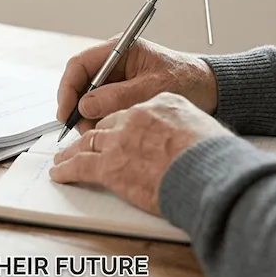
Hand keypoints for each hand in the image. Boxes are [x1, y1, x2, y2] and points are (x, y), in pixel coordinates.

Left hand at [49, 93, 229, 214]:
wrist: (211, 173)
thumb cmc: (214, 156)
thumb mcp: (201, 125)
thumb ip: (180, 125)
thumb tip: (178, 139)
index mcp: (159, 103)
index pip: (129, 111)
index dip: (117, 124)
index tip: (112, 132)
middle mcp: (135, 117)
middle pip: (105, 124)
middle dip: (91, 134)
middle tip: (80, 144)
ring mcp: (120, 140)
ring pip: (87, 142)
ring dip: (73, 151)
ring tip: (63, 159)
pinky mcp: (109, 165)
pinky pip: (80, 164)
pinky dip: (67, 168)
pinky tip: (60, 172)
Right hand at [57, 38, 217, 133]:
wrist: (210, 88)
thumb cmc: (188, 81)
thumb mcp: (153, 89)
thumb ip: (118, 96)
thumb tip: (85, 106)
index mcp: (121, 49)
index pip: (80, 64)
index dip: (68, 88)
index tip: (66, 112)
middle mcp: (114, 61)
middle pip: (80, 82)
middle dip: (77, 106)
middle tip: (82, 129)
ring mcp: (117, 77)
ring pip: (88, 96)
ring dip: (88, 115)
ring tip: (97, 132)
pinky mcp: (121, 91)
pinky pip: (101, 104)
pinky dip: (99, 118)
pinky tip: (106, 129)